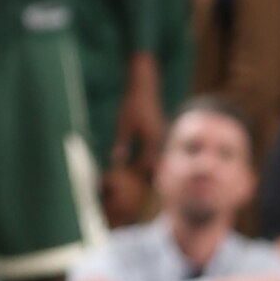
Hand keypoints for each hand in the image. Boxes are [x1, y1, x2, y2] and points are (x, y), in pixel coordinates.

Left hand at [114, 51, 164, 187]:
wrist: (144, 88)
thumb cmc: (133, 105)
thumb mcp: (123, 125)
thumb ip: (122, 144)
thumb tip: (117, 162)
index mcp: (152, 140)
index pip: (148, 166)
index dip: (139, 178)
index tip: (130, 189)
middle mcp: (161, 141)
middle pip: (156, 166)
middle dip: (147, 178)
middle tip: (137, 192)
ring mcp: (162, 137)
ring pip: (157, 160)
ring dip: (149, 170)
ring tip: (140, 182)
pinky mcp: (160, 134)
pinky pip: (157, 152)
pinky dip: (150, 160)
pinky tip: (141, 165)